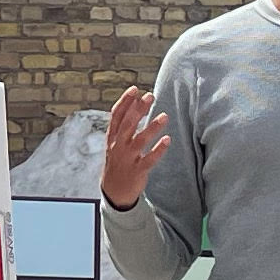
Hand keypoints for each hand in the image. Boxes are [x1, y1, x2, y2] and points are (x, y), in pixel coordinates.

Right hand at [100, 87, 170, 208]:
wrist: (114, 191)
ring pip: (139, 141)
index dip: (125, 102)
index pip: (116, 116)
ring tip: (165, 116)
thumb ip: (124, 125)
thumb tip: (136, 103)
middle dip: (138, 109)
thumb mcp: (114, 143)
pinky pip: (149, 160)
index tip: (135, 89)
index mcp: (112, 138)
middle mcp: (119, 146)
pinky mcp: (138, 171)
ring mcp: (128, 159)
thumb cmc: (118, 161)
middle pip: (128, 125)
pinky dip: (158, 150)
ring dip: (152, 127)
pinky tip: (167, 139)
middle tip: (150, 96)